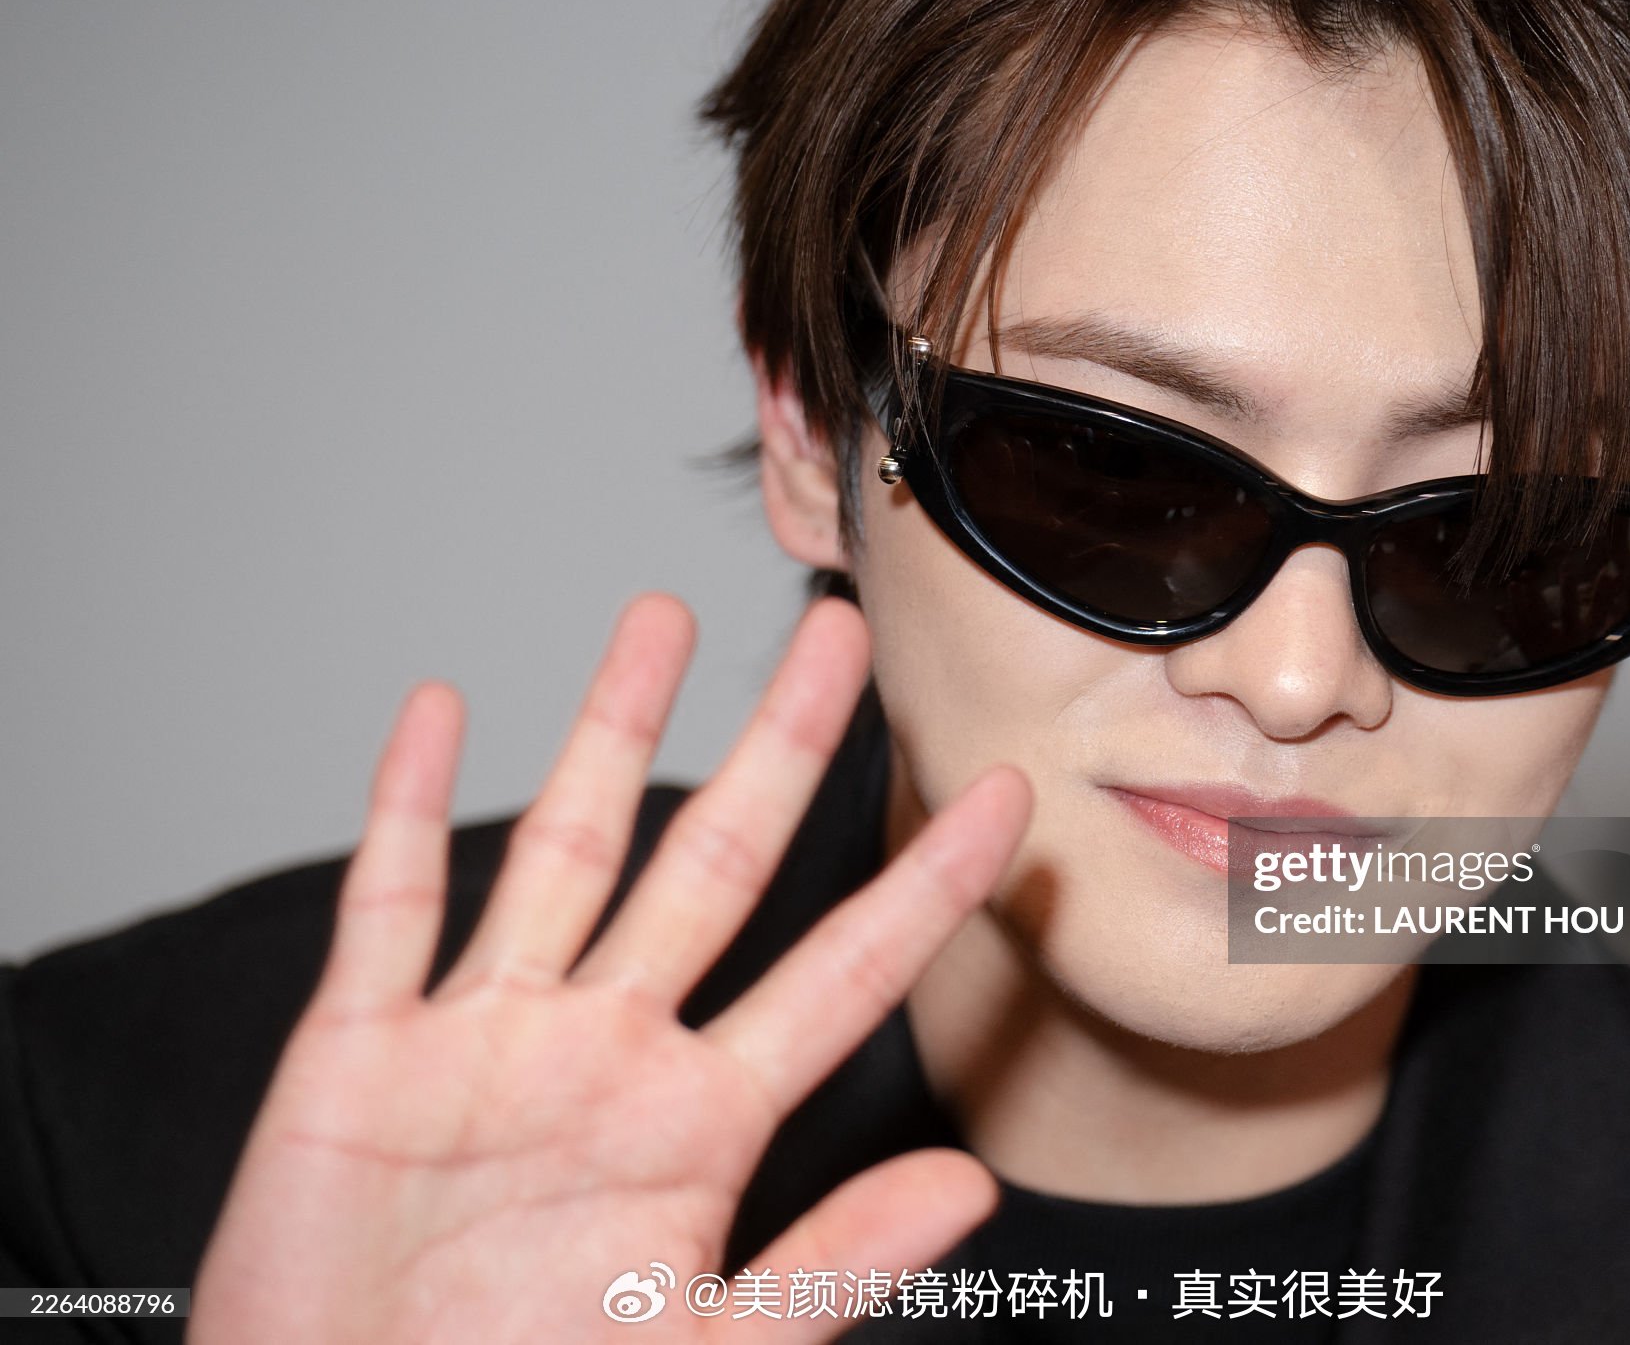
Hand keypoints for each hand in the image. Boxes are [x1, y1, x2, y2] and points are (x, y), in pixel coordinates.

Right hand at [189, 593, 1031, 1341]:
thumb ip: (832, 1267)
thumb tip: (971, 1191)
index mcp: (698, 1123)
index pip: (842, 975)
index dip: (927, 888)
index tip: (1006, 802)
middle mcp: (604, 1053)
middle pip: (714, 866)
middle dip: (780, 748)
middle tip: (842, 637)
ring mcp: (487, 1038)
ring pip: (567, 849)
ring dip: (611, 731)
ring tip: (663, 622)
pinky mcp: (361, 1052)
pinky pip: (391, 907)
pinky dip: (408, 808)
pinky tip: (439, 713)